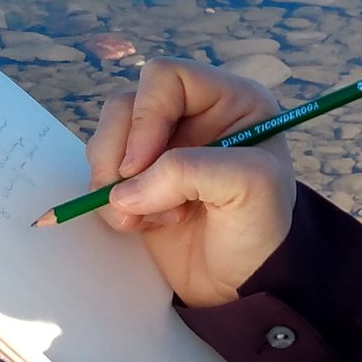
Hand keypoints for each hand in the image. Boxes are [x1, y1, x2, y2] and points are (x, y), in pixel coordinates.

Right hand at [87, 58, 295, 305]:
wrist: (243, 285)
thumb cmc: (262, 230)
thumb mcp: (250, 187)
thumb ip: (190, 171)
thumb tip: (125, 189)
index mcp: (230, 100)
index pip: (166, 77)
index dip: (146, 115)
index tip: (144, 163)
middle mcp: (192, 115)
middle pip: (124, 106)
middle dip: (121, 156)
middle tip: (136, 201)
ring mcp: (161, 147)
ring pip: (106, 139)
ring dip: (113, 183)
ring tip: (149, 219)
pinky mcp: (137, 180)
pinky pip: (100, 174)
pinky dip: (109, 203)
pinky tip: (143, 226)